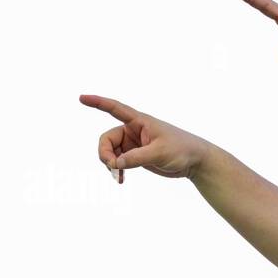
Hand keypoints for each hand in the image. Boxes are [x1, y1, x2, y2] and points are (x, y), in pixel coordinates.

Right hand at [79, 95, 210, 182]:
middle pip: (107, 139)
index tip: (82, 98)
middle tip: (113, 167)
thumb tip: (116, 164)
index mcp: (139, 121)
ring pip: (111, 152)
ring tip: (118, 177)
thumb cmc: (182, 149)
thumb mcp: (159, 153)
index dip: (98, 102)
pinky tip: (120, 180)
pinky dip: (117, 170)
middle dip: (105, 154)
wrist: (195, 161)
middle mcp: (133, 130)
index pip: (115, 108)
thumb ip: (137, 158)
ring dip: (111, 164)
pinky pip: (119, 162)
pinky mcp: (136, 156)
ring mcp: (134, 144)